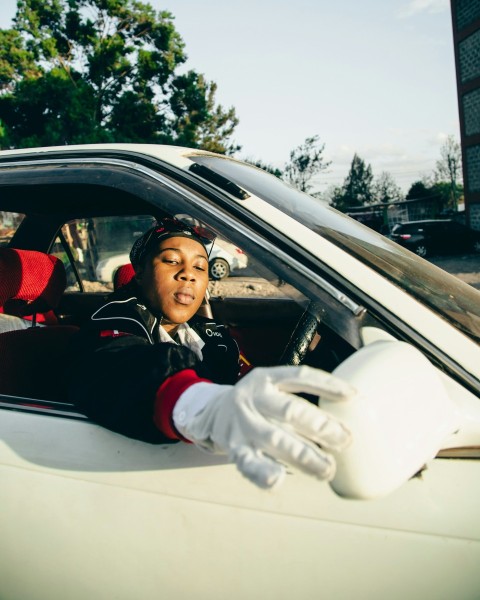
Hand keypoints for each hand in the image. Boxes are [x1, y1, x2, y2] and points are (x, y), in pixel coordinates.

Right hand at [173, 365, 353, 488]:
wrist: (213, 412)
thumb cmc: (257, 404)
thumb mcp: (273, 389)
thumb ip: (299, 400)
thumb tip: (343, 421)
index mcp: (266, 378)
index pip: (299, 376)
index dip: (326, 384)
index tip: (352, 396)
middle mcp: (253, 397)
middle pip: (290, 411)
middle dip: (320, 427)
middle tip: (345, 441)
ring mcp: (242, 423)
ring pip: (275, 439)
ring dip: (304, 456)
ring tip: (327, 468)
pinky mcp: (234, 447)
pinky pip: (248, 462)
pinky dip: (263, 472)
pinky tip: (278, 479)